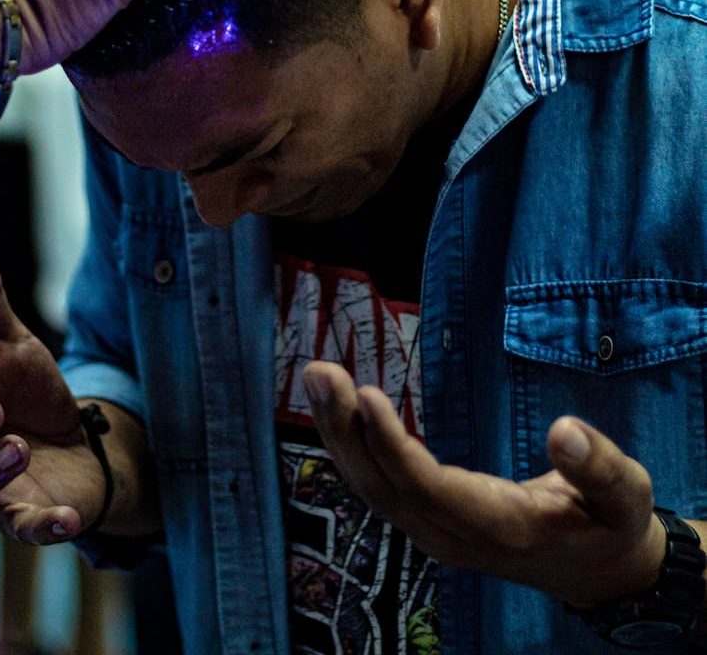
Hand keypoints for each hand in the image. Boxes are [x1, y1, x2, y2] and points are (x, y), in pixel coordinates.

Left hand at [303, 361, 666, 607]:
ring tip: (318, 376)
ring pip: (373, 488)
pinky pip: (379, 485)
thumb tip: (565, 431)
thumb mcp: (626, 497)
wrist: (597, 571)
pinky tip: (338, 406)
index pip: (430, 489)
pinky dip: (353, 444)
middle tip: (319, 372)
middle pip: (385, 488)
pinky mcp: (429, 519)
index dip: (393, 446)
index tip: (367, 395)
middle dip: (347, 430)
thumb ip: (601, 468)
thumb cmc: (610, 524)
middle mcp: (455, 536)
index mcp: (501, 529)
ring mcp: (437, 532)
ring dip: (340, 433)